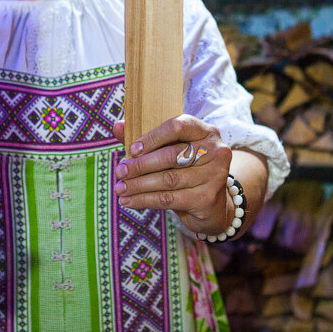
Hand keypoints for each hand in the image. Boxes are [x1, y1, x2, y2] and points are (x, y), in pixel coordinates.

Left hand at [111, 116, 233, 235]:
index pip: (177, 126)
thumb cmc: (186, 171)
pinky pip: (170, 199)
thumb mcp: (170, 152)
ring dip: (139, 185)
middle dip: (140, 165)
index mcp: (205, 131)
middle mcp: (215, 150)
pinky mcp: (208, 198)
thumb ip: (146, 139)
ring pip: (168, 179)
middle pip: (171, 156)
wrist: (212, 206)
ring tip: (120, 189)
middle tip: (120, 172)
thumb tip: (117, 126)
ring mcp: (215, 175)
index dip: (152, 138)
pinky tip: (129, 201)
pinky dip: (145, 200)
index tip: (132, 150)